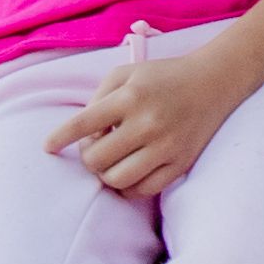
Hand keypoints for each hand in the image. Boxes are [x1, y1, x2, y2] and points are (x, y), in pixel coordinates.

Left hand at [51, 28, 249, 198]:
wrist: (215, 81)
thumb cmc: (163, 77)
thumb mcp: (126, 74)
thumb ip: (99, 99)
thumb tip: (83, 135)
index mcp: (131, 96)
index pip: (83, 124)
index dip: (60, 138)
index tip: (48, 147)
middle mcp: (148, 122)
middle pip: (96, 159)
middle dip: (89, 156)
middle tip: (98, 145)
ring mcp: (166, 146)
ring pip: (116, 179)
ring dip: (106, 174)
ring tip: (112, 160)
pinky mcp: (180, 163)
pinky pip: (142, 190)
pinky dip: (128, 185)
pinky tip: (129, 170)